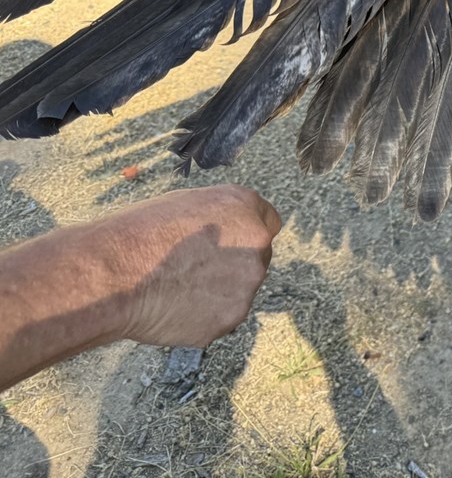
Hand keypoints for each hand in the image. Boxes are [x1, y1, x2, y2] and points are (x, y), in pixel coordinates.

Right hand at [105, 185, 281, 346]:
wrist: (114, 275)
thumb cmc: (139, 234)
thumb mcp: (186, 204)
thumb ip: (221, 217)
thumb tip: (228, 232)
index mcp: (246, 207)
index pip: (268, 221)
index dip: (246, 233)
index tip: (231, 243)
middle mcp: (256, 244)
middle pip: (257, 257)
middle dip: (234, 263)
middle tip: (194, 270)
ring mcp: (246, 284)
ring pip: (239, 290)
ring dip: (218, 291)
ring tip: (176, 288)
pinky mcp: (231, 317)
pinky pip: (222, 316)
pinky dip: (203, 315)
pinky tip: (174, 307)